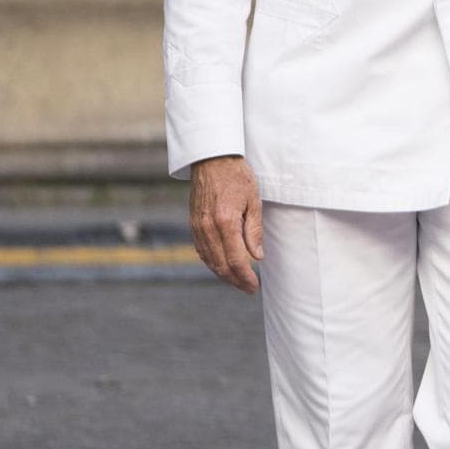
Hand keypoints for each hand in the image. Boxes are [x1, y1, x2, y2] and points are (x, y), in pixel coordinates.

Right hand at [188, 154, 264, 293]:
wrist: (211, 159)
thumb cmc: (237, 176)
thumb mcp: (254, 200)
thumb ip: (254, 230)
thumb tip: (256, 256)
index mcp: (225, 221)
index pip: (236, 258)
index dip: (245, 276)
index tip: (254, 286)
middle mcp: (207, 227)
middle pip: (220, 264)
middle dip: (235, 280)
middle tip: (249, 289)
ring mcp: (197, 226)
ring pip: (208, 259)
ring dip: (223, 274)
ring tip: (238, 281)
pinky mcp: (192, 223)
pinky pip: (201, 249)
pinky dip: (211, 261)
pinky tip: (222, 266)